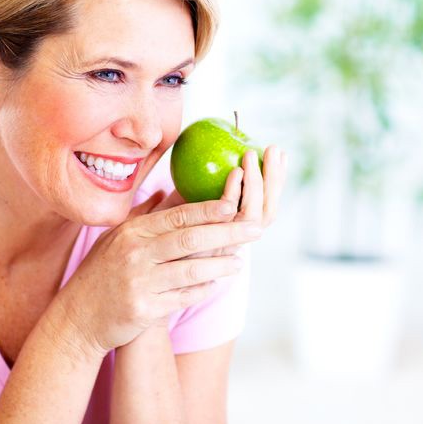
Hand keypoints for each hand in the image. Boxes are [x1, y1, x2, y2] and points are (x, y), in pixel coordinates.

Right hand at [57, 192, 263, 353]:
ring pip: (191, 270)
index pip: (177, 216)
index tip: (234, 202)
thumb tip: (169, 190)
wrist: (78, 316)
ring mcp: (140, 282)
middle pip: (190, 239)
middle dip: (227, 232)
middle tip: (255, 228)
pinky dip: (203, 290)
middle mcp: (136, 254)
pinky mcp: (145, 309)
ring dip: (221, 265)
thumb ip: (145, 215)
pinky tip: (216, 284)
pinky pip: (183, 297)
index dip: (208, 209)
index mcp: (132, 232)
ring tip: (240, 261)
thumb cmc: (101, 273)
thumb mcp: (116, 238)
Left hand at [154, 145, 288, 258]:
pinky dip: (236, 192)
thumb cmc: (155, 239)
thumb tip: (206, 155)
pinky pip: (231, 216)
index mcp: (233, 232)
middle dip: (275, 178)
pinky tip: (236, 171)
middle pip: (267, 210)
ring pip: (256, 214)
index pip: (265, 204)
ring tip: (255, 154)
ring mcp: (226, 246)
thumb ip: (192, 190)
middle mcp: (234, 242)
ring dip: (259, 182)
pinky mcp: (212, 248)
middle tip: (276, 150)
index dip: (275, 180)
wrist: (142, 273)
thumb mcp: (175, 211)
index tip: (280, 153)